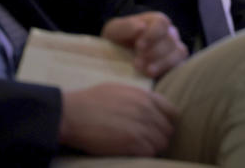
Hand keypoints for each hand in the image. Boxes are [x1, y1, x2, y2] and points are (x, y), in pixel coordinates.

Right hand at [59, 83, 176, 155]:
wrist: (72, 114)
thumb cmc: (90, 100)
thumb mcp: (120, 90)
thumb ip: (139, 97)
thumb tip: (149, 105)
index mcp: (145, 97)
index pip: (172, 112)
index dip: (167, 122)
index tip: (159, 128)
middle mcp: (147, 111)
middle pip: (168, 130)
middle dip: (160, 137)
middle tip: (148, 142)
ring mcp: (140, 127)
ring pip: (161, 143)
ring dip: (153, 148)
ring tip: (141, 149)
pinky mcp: (131, 143)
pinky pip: (149, 152)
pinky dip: (145, 155)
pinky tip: (134, 154)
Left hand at [101, 12, 187, 77]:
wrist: (115, 59)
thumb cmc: (116, 41)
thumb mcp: (114, 30)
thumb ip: (126, 27)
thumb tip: (141, 27)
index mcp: (155, 22)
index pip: (162, 23)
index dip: (152, 34)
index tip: (139, 45)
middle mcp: (169, 33)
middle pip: (170, 40)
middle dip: (153, 52)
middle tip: (137, 63)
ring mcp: (174, 49)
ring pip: (178, 53)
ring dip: (162, 63)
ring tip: (145, 71)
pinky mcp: (175, 65)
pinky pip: (180, 66)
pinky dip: (168, 70)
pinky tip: (153, 76)